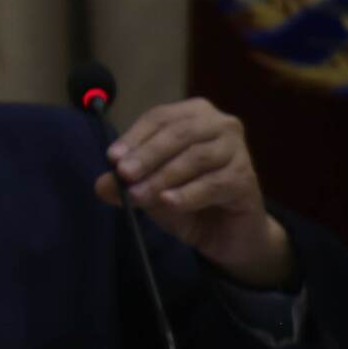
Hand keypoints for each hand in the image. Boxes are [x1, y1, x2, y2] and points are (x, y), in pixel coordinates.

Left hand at [95, 97, 294, 288]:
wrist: (226, 234)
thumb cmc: (186, 199)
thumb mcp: (149, 189)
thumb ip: (128, 182)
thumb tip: (102, 185)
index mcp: (193, 114)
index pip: (160, 118)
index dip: (134, 137)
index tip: (111, 158)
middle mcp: (220, 125)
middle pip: (179, 133)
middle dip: (147, 155)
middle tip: (124, 175)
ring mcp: (238, 150)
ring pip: (195, 158)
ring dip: (163, 177)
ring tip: (138, 195)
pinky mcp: (246, 179)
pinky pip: (214, 184)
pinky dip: (188, 193)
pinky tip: (169, 202)